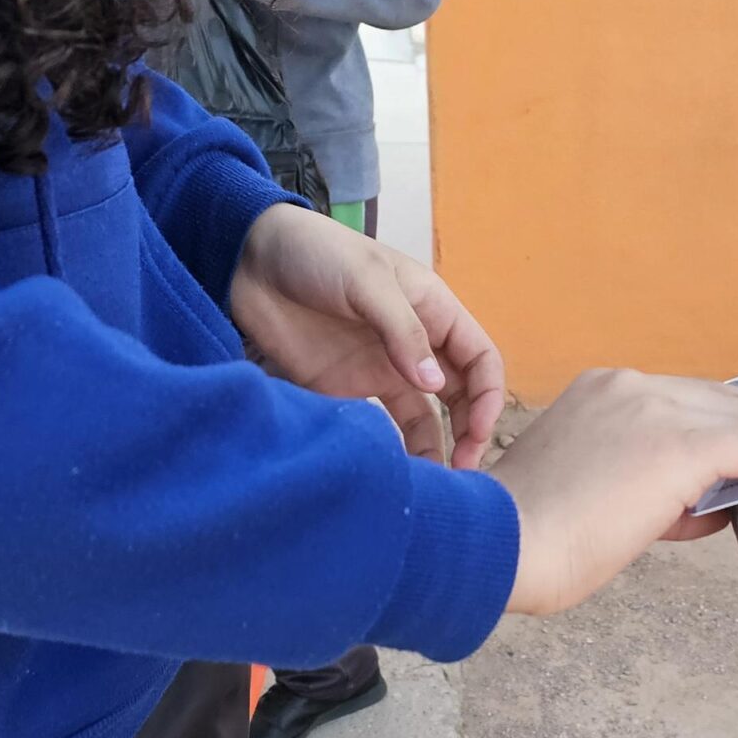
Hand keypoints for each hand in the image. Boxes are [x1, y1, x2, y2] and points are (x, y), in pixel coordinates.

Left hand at [228, 204, 505, 467]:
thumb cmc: (316, 253)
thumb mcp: (366, 280)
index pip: (481, 359)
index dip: (489, 397)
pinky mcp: (347, 389)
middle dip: (470, 432)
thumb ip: (402, 331)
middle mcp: (416, 344)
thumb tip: (435, 385)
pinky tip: (397, 471)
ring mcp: (382, 369)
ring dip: (436, 448)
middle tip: (461, 471)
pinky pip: (383, 425)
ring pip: (426, 417)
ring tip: (434, 484)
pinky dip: (396, 449)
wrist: (249, 261)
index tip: (478, 433)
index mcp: (433, 310)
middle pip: (461, 396)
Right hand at [488, 371, 737, 616]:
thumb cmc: (529, 538)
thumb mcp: (594, 499)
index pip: (690, 402)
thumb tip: (708, 504)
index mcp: (601, 395)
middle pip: (725, 400)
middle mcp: (628, 389)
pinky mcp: (677, 446)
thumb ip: (654, 493)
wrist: (495, 544)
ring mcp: (653, 412)